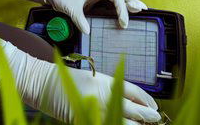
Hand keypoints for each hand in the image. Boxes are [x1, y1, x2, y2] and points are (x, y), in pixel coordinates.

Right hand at [4, 43, 161, 123]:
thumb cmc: (66, 79)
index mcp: (105, 81)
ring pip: (121, 121)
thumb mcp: (91, 78)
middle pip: (132, 108)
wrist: (42, 82)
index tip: (154, 106)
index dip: (146, 99)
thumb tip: (129, 100)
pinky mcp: (85, 119)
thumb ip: (109, 88)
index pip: (133, 91)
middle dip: (146, 115)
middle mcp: (102, 95)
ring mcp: (94, 109)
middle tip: (156, 118)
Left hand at [45, 0, 147, 33]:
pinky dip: (124, 3)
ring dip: (131, 0)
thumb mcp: (70, 10)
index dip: (122, 8)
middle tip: (142, 10)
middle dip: (133, 0)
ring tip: (142, 9)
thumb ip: (79, 20)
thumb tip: (88, 32)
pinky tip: (132, 9)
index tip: (123, 23)